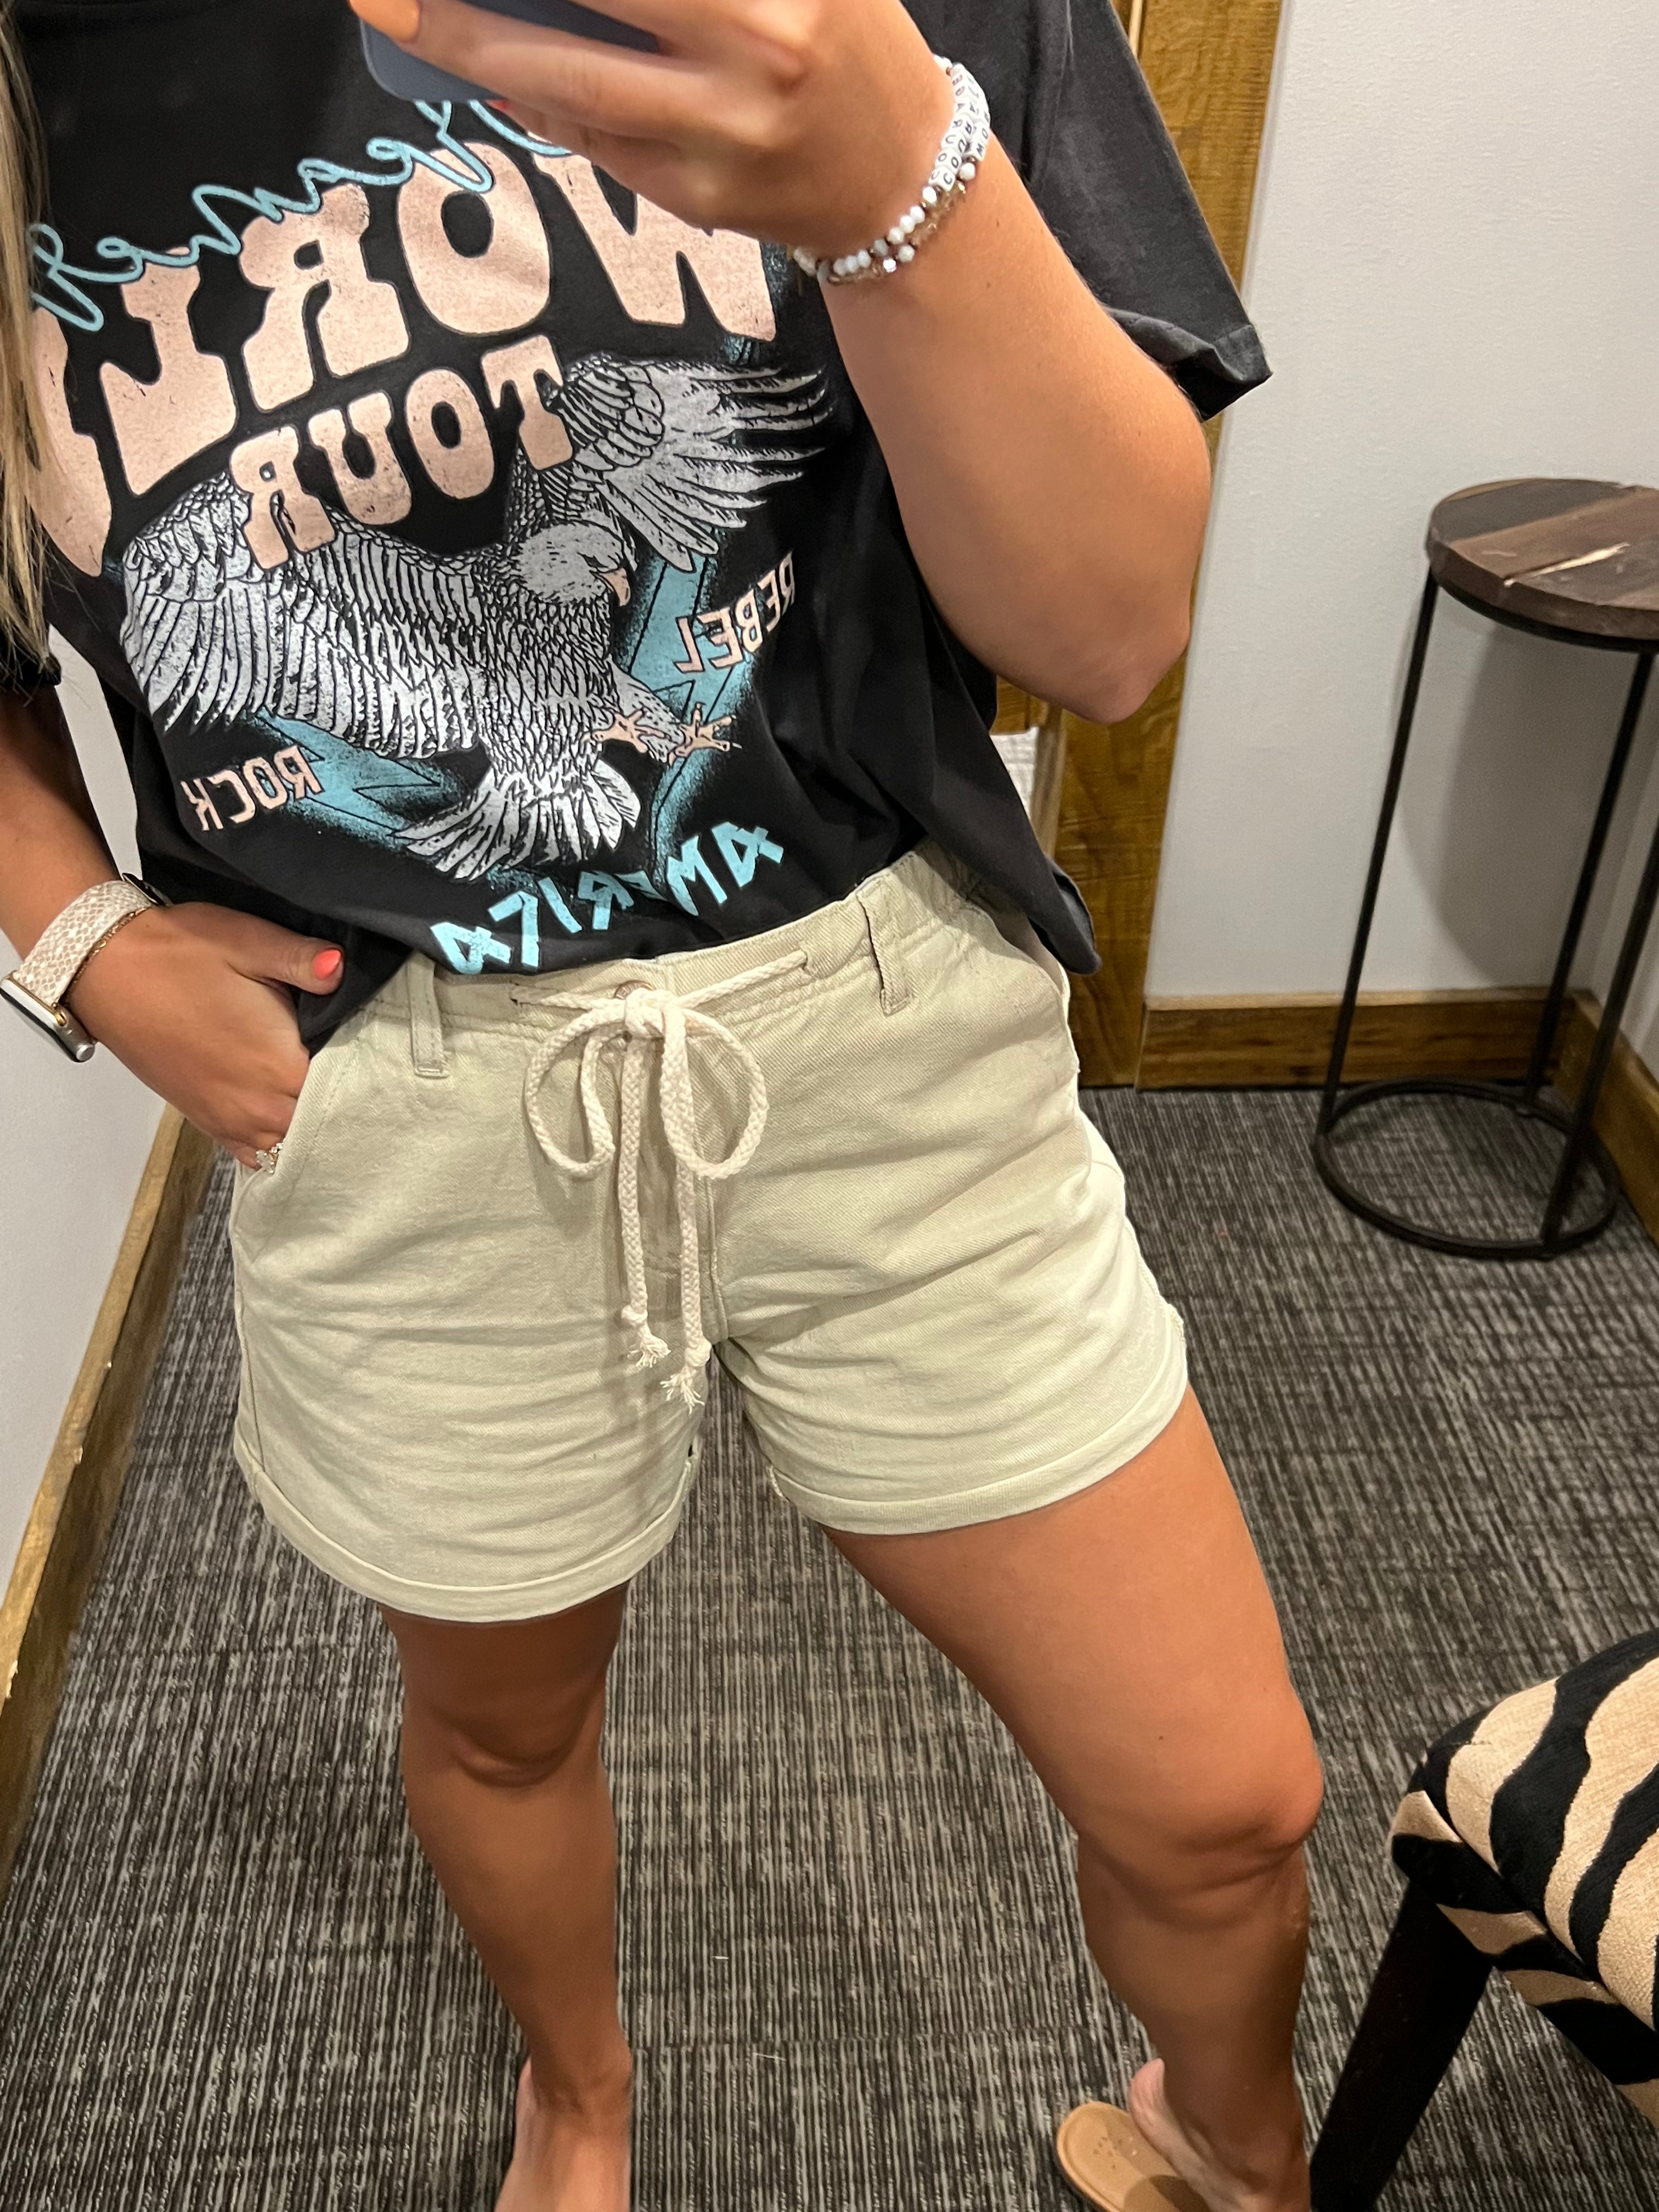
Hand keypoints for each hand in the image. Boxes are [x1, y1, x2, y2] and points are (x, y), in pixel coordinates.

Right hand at [65, 904, 344, 1169]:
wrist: (106, 967)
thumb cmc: (178, 953)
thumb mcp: (248, 940)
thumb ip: (305, 960)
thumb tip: (342, 968)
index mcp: (281, 1065)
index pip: (350, 1091)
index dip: (372, 1077)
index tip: (389, 1063)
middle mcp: (258, 1107)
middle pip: (325, 1123)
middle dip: (347, 1106)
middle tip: (370, 1081)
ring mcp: (229, 1120)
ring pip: (291, 1144)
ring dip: (312, 1127)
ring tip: (332, 1102)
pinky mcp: (205, 1120)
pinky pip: (253, 1152)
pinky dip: (275, 1142)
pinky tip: (289, 1123)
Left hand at [349, 0, 954, 256]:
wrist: (904, 176)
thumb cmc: (838, 39)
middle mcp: (752, 53)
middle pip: (585, 2)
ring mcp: (719, 135)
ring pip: (568, 81)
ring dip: (471, 45)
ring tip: (402, 14)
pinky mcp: (696, 196)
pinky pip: (593, 137)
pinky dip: (537, 97)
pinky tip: (495, 71)